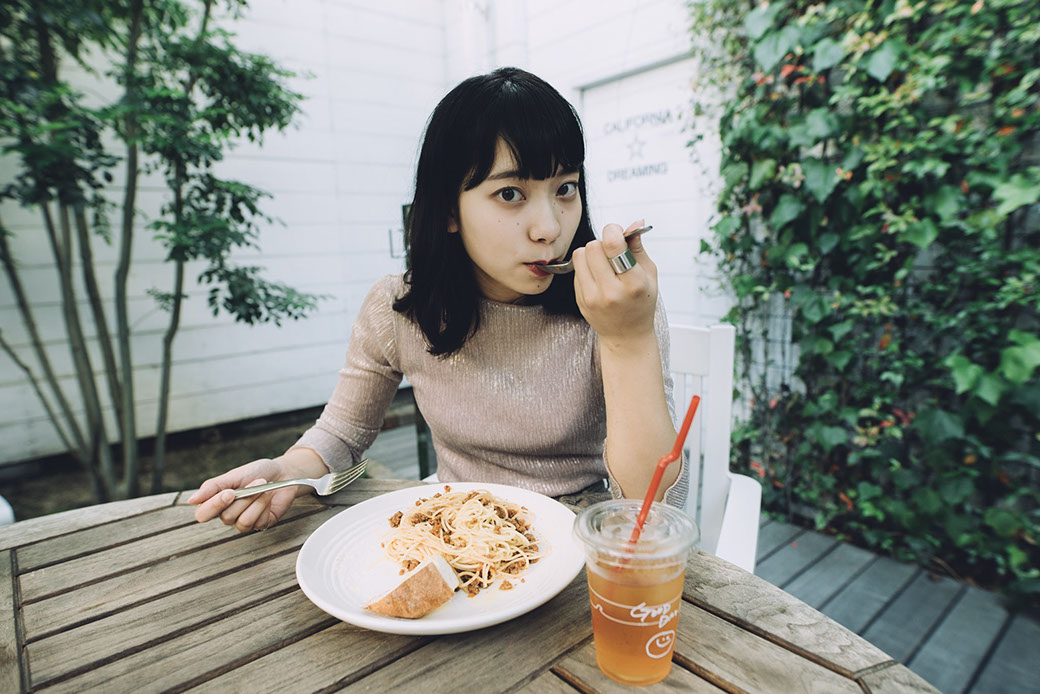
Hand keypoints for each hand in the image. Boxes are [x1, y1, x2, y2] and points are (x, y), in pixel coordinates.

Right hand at [188, 457, 304, 532]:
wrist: (282, 472)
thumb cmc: (256, 472)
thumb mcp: (233, 475)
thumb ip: (212, 487)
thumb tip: (191, 500)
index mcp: (217, 502)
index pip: (203, 514)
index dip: (214, 506)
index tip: (230, 492)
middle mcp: (228, 515)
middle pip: (226, 517)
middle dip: (244, 498)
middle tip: (256, 481)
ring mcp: (244, 522)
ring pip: (243, 522)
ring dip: (256, 501)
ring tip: (264, 487)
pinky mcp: (261, 525)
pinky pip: (258, 522)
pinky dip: (265, 506)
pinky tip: (268, 497)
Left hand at [572, 219, 657, 345]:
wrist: (626, 336)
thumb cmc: (641, 301)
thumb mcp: (649, 274)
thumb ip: (638, 247)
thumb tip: (635, 222)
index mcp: (633, 283)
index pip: (612, 244)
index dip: (613, 231)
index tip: (618, 234)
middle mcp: (610, 292)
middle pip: (593, 246)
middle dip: (602, 243)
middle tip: (611, 252)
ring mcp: (592, 298)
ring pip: (580, 255)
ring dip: (591, 253)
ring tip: (603, 263)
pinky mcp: (580, 301)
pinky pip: (576, 269)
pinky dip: (586, 267)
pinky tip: (598, 277)